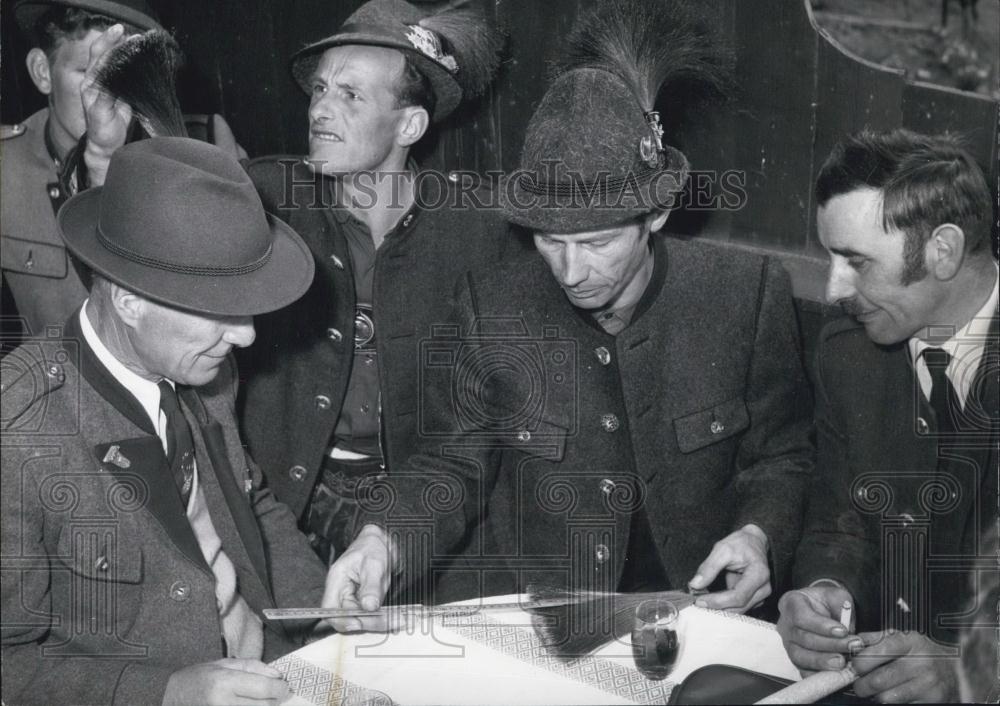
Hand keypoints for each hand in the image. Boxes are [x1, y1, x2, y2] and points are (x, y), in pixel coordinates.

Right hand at [80, 24, 132, 185]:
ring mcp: (91, 95)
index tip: (127, 32)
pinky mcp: (96, 108)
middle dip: (113, 43)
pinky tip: (122, 72)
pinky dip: (114, 80)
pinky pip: (105, 90)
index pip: (102, 54)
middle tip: (129, 35)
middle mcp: (90, 83)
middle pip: (99, 56)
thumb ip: (126, 81)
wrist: (107, 146)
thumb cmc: (115, 120)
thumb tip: (140, 65)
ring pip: (101, 70)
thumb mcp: (124, 97)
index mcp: (96, 79)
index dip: (113, 41)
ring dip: (116, 58)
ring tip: (130, 48)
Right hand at [162, 658, 287, 705]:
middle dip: (275, 700)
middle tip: (276, 694)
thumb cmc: (196, 679)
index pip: (265, 688)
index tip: (284, 686)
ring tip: (262, 701)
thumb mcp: (223, 664)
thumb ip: (253, 667)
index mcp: (225, 683)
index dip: (280, 688)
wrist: (168, 698)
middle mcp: (223, 704)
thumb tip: (278, 676)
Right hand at [321, 524, 397, 632]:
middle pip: (344, 617)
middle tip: (386, 621)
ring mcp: (350, 597)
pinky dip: (379, 619)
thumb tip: (369, 607)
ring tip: (394, 619)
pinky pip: (367, 615)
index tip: (360, 623)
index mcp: (336, 580)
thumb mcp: (375, 564)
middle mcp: (340, 591)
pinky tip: (393, 617)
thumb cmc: (373, 548)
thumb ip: (371, 587)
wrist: (381, 543)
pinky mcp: (361, 601)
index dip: (342, 620)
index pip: (329, 608)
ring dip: (374, 622)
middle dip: (364, 623)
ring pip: (358, 619)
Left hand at [688, 524, 770, 611]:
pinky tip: (711, 599)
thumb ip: (709, 567)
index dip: (717, 601)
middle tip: (696, 601)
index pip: (738, 596)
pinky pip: (738, 606)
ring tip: (702, 599)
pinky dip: (724, 605)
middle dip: (716, 607)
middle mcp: (764, 588)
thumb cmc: (741, 543)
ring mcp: (761, 595)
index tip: (699, 600)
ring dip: (719, 608)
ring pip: (738, 610)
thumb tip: (695, 585)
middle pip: (739, 607)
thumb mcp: (722, 549)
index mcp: (759, 574)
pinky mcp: (755, 598)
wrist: (753, 542)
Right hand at [776, 585, 861, 671]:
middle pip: (803, 638)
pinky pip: (802, 671)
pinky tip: (833, 674)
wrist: (819, 610)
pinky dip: (818, 675)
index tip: (843, 631)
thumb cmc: (826, 602)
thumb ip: (841, 606)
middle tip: (852, 646)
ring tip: (843, 662)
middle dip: (830, 645)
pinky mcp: (796, 660)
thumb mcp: (835, 595)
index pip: (801, 617)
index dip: (821, 626)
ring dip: (823, 661)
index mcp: (792, 603)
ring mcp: (789, 644)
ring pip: (800, 657)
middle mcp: (786, 625)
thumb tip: (848, 626)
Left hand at [850, 630, 957, 702]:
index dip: (859, 663)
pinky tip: (894, 694)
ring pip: (886, 697)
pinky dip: (891, 702)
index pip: (875, 654)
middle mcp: (920, 662)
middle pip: (877, 680)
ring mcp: (928, 684)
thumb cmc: (922, 652)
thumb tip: (850, 644)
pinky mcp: (932, 700)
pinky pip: (900, 705)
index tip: (854, 667)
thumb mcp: (901, 637)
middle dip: (862, 685)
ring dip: (876, 696)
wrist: (955, 668)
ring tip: (878, 689)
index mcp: (909, 642)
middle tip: (860, 685)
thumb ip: (874, 639)